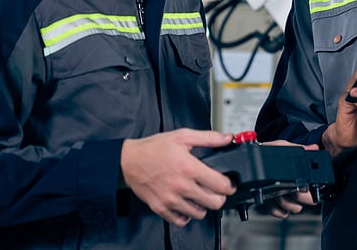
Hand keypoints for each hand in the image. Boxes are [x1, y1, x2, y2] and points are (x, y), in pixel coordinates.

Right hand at [121, 129, 236, 226]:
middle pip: (214, 203)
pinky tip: (186, 204)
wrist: (128, 161)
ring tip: (201, 197)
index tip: (228, 184)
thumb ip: (208, 138)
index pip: (220, 185)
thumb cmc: (153, 149)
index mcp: (189, 168)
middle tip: (217, 192)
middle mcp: (181, 186)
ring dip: (204, 206)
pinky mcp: (161, 208)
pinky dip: (187, 215)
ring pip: (199, 213)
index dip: (229, 185)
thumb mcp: (182, 136)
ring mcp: (171, 199)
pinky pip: (181, 220)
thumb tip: (227, 138)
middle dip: (220, 197)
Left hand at [258, 140, 320, 217]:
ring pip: (295, 208)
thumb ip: (297, 148)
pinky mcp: (271, 203)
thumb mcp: (281, 146)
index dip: (312, 189)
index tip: (307, 187)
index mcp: (297, 173)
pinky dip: (277, 210)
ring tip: (278, 194)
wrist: (247, 160)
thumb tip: (313, 148)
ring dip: (287, 203)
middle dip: (300, 196)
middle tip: (292, 191)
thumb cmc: (263, 151)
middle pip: (307, 199)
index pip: (314, 185)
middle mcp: (292, 185)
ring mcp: (283, 195)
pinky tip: (272, 202)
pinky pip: (281, 213)